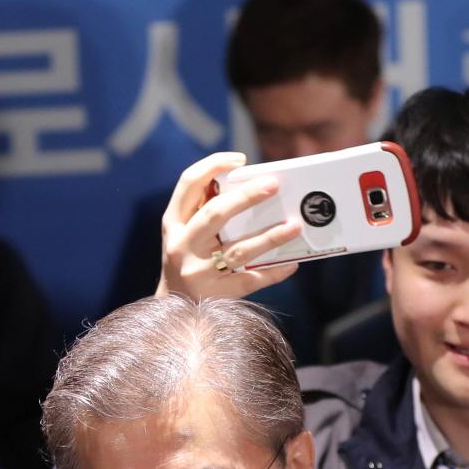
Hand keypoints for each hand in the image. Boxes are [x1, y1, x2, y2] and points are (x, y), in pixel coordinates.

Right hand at [155, 152, 302, 299]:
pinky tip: (291, 263)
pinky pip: (250, 280)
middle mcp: (182, 245)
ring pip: (239, 250)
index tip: (241, 160)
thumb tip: (249, 185)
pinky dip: (273, 272)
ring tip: (295, 226)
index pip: (189, 183)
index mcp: (173, 222)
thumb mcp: (184, 233)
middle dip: (246, 197)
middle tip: (273, 185)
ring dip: (270, 237)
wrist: (173, 308)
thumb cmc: (188, 259)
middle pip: (215, 214)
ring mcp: (198, 272)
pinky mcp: (215, 295)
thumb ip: (205, 209)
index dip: (213, 165)